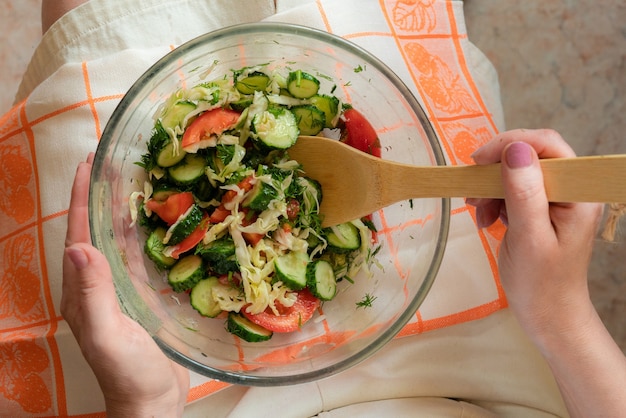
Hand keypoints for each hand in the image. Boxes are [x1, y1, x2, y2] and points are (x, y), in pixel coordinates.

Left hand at [62, 154, 188, 416]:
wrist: (153, 401)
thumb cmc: (129, 372)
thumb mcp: (108, 333)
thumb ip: (94, 292)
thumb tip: (79, 245)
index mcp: (83, 289)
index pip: (79, 233)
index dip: (82, 198)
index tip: (88, 164)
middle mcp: (97, 284)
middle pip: (96, 229)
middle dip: (100, 196)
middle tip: (113, 164)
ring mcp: (119, 290)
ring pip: (117, 240)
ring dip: (122, 211)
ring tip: (135, 182)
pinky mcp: (140, 297)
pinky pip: (138, 257)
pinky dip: (143, 235)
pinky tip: (157, 223)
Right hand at [468, 129, 600, 337]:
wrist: (547, 315)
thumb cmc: (542, 284)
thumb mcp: (530, 237)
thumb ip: (524, 192)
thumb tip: (515, 149)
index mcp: (577, 193)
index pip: (547, 146)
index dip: (511, 144)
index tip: (478, 160)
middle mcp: (569, 190)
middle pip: (529, 156)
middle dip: (496, 170)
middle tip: (472, 190)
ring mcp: (553, 200)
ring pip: (515, 172)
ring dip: (490, 188)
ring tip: (477, 212)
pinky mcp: (538, 210)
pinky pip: (511, 190)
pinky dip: (492, 201)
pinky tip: (486, 220)